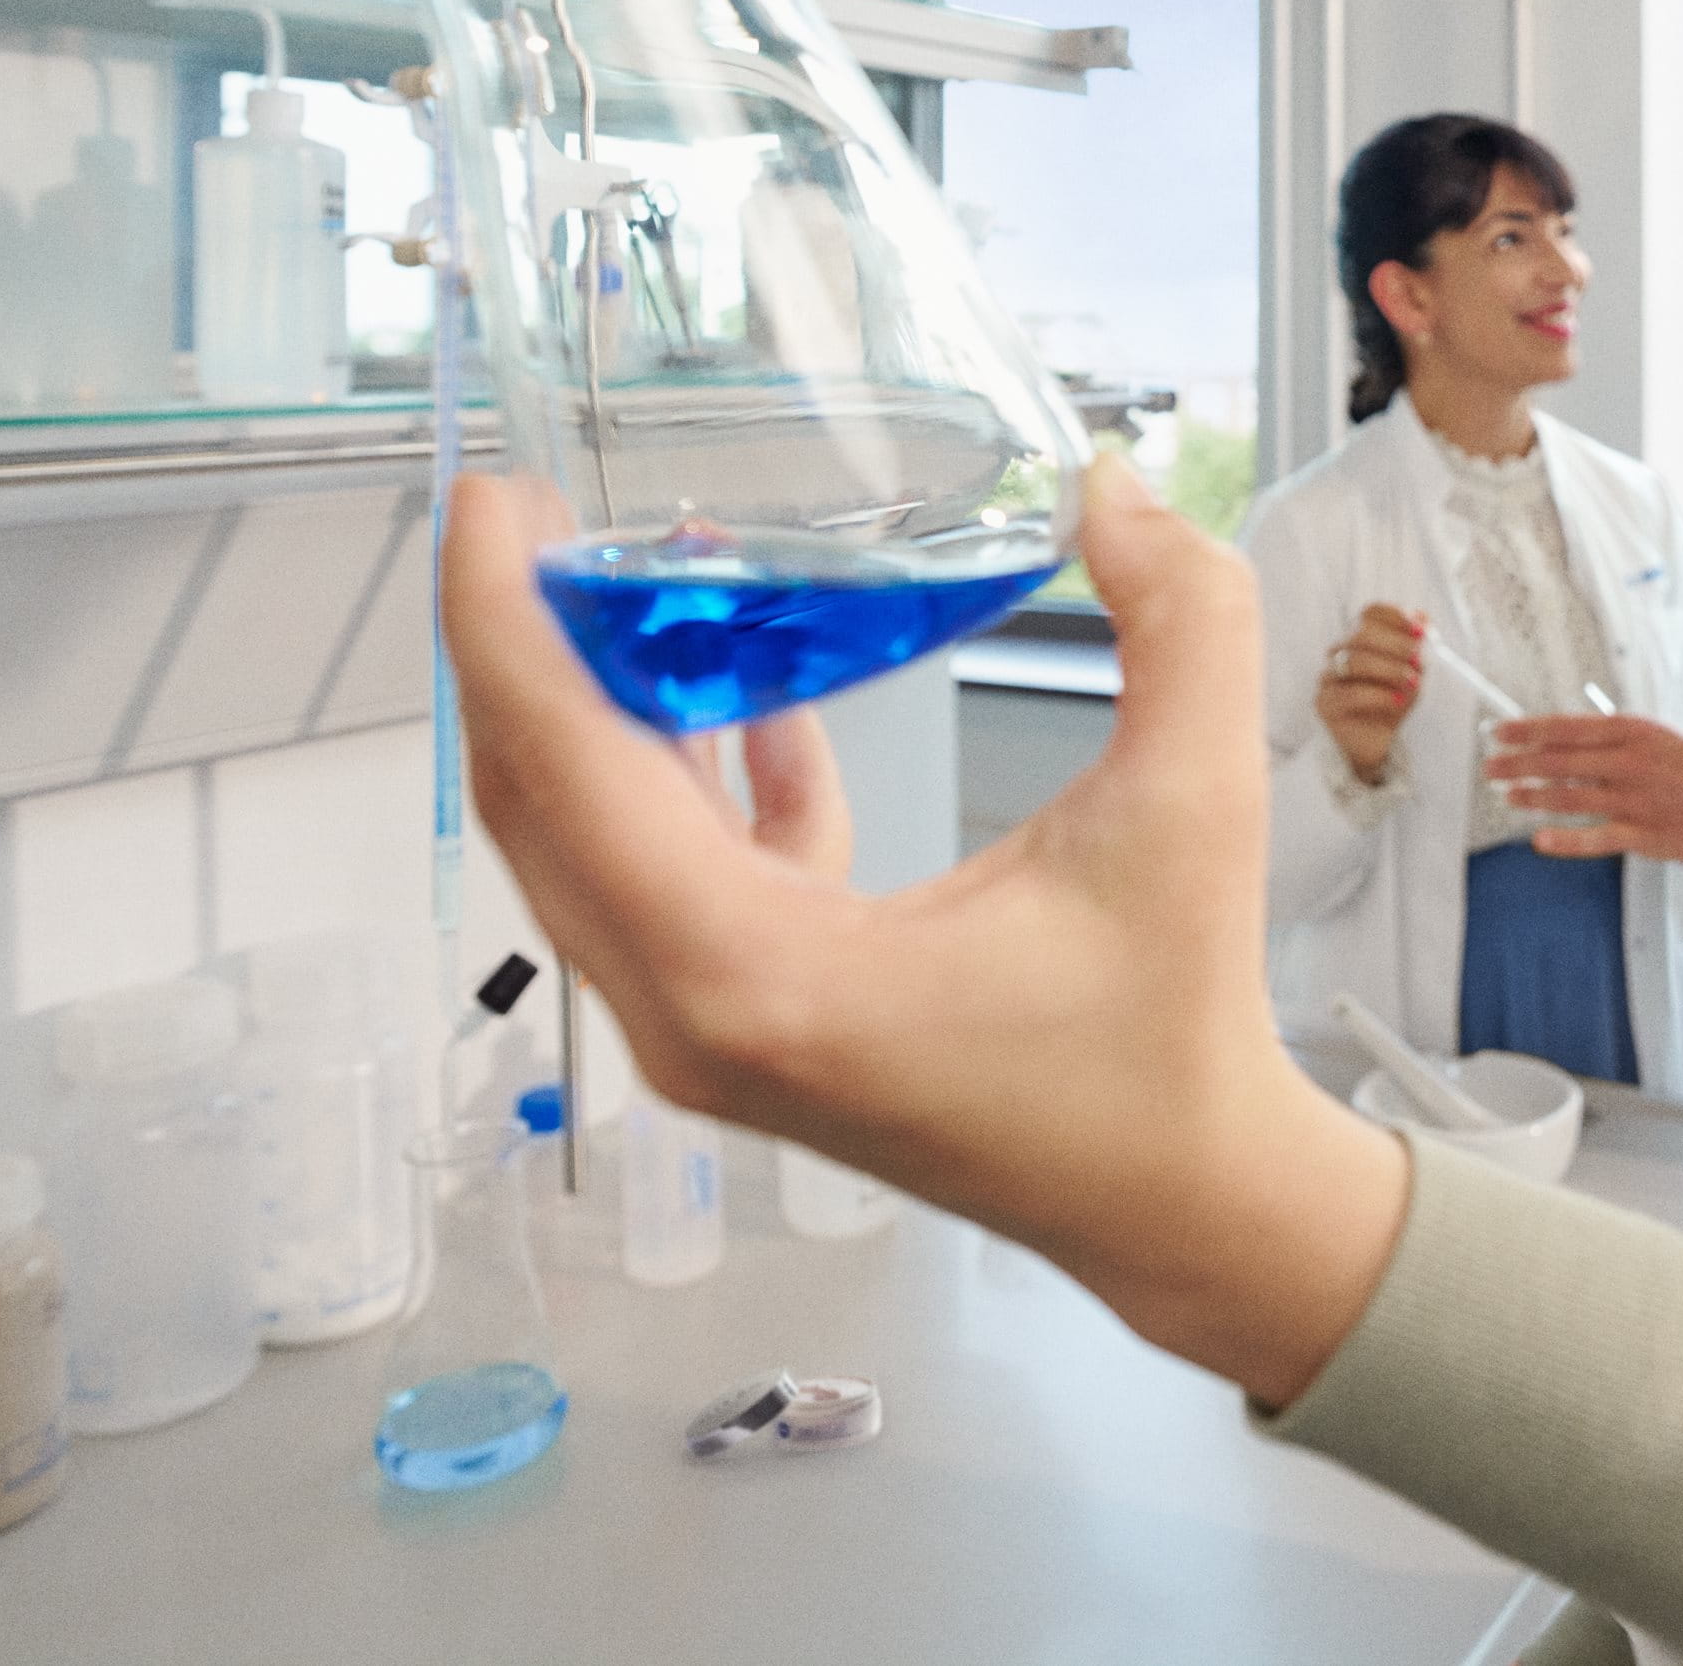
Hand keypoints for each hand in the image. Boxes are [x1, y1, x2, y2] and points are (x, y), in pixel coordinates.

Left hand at [443, 457, 1408, 1405]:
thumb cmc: (1170, 1036)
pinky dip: (688, 783)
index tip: (488, 503)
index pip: (569, 770)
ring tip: (646, 578)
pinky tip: (763, 707)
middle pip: (541, 807)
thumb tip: (1112, 484)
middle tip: (534, 511)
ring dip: (601, 707)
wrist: (1181, 1198)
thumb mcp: (1194, 803)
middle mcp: (701, 1018)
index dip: (507, 622)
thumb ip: (1178, 619)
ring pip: (590, 847)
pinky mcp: (750, 1033)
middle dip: (526, 647)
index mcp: (763, 976)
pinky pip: (666, 885)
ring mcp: (713, 1038)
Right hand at [1318, 605, 1425, 784]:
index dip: (1395, 617)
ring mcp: (1328, 677)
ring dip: (1389, 670)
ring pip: (1354, 662)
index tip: (1421, 631)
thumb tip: (1422, 616)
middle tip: (1420, 660)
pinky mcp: (1324, 704)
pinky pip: (1349, 694)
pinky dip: (1378, 695)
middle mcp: (1340, 652)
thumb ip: (1418, 646)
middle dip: (1395, 645)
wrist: (1379, 741)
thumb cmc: (1395, 701)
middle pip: (1361, 635)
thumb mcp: (1414, 672)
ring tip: (1413, 682)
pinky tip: (1397, 700)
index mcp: (1360, 638)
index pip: (1370, 613)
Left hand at [1485, 717, 1682, 861]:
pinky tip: (1540, 839)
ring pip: (1568, 796)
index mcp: (1636, 731)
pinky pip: (1594, 838)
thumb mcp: (1668, 739)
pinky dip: (1563, 839)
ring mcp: (1636, 799)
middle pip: (1558, 760)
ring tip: (1508, 797)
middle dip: (1518, 763)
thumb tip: (1582, 743)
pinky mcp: (1645, 835)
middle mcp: (1631, 762)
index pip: (1567, 727)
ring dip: (1532, 796)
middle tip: (1491, 767)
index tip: (1501, 732)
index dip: (1527, 730)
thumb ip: (1627, 741)